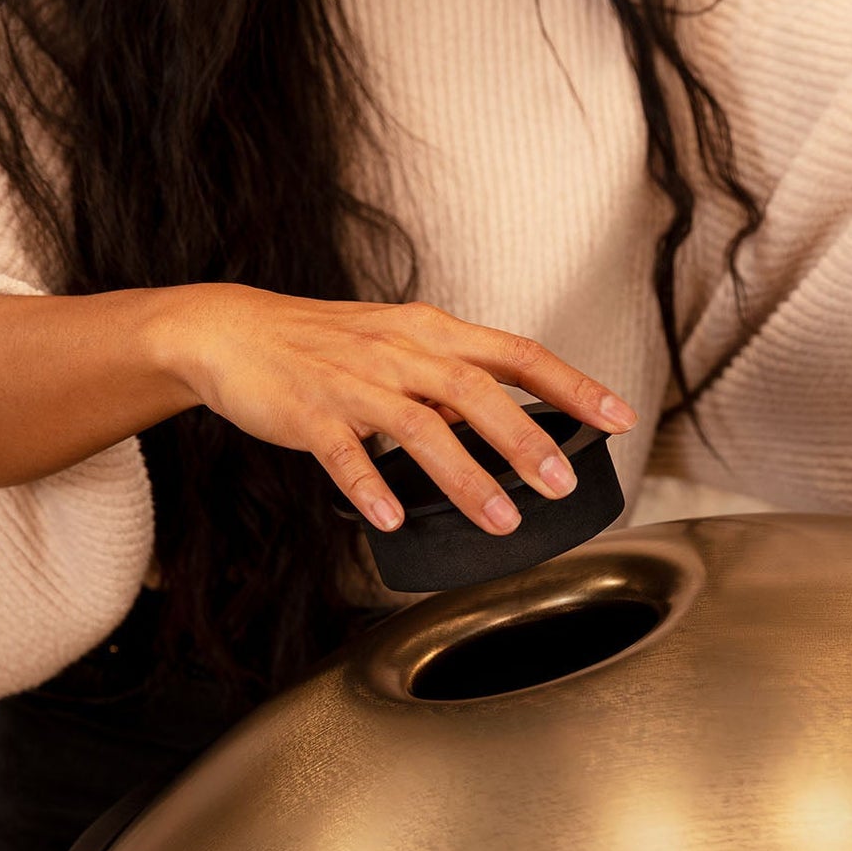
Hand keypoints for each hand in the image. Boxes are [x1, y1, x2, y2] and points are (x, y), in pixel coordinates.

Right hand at [152, 284, 638, 534]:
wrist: (232, 330)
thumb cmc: (327, 345)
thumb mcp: (403, 346)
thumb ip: (459, 381)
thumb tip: (520, 425)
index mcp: (432, 333)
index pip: (518, 354)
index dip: (573, 385)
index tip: (620, 418)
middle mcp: (400, 351)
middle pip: (476, 391)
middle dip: (525, 440)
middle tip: (562, 483)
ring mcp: (353, 381)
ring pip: (419, 426)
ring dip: (465, 476)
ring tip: (501, 520)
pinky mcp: (308, 411)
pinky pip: (343, 452)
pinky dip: (369, 485)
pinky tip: (391, 517)